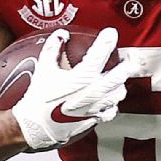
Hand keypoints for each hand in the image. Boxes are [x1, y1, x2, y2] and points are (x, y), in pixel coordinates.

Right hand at [11, 28, 132, 149]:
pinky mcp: (95, 118)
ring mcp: (97, 106)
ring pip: (119, 93)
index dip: (106, 41)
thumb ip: (52, 48)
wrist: (36, 127)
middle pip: (119, 75)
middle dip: (124, 64)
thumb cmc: (38, 98)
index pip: (99, 54)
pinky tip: (109, 99)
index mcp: (81, 77)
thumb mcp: (43, 69)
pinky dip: (113, 103)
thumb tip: (61, 33)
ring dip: (120, 83)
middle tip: (124, 58)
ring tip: (118, 78)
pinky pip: (112, 110)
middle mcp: (93, 92)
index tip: (111, 32)